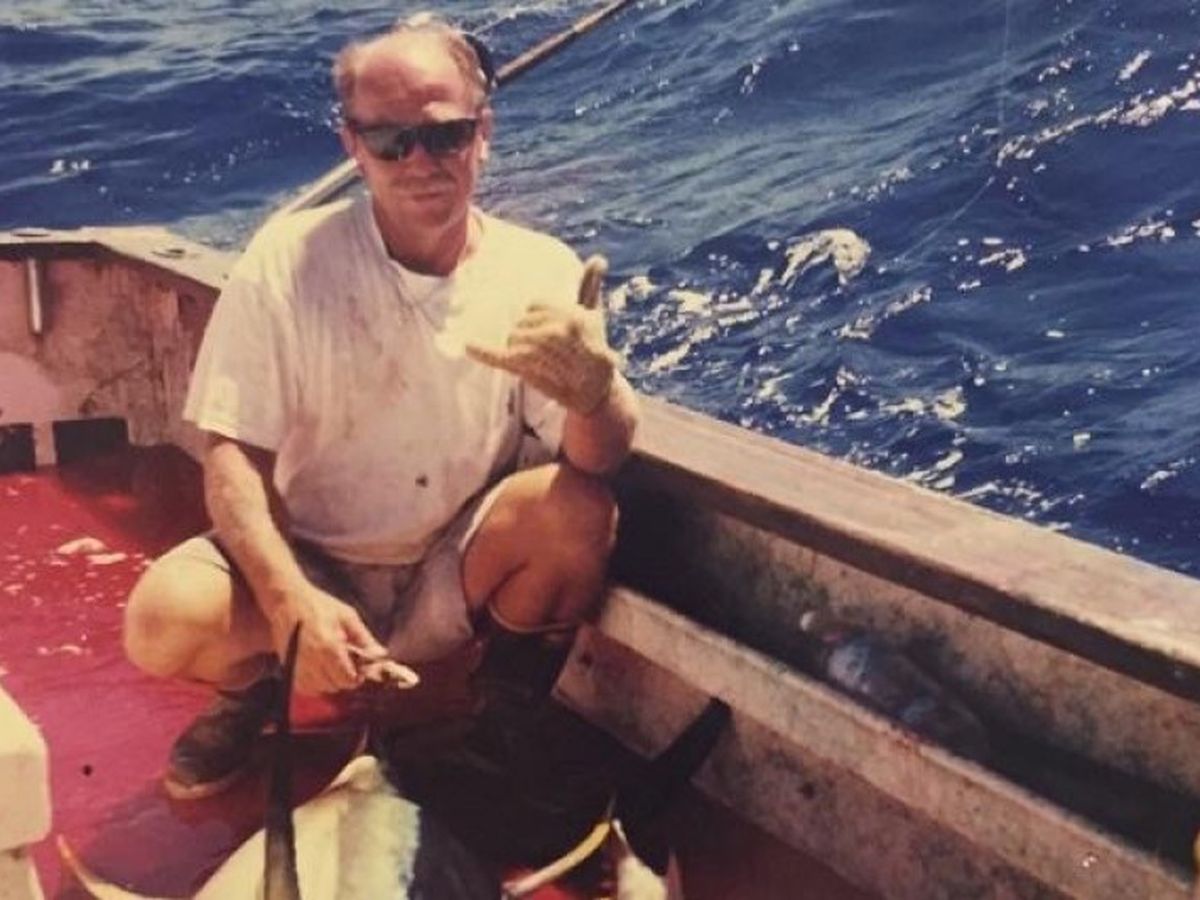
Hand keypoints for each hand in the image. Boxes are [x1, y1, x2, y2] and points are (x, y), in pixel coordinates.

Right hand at [268, 582, 387, 695]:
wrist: (287, 601)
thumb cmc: (319, 605)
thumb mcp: (348, 616)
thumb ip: (365, 638)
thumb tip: (381, 654)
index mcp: (330, 647)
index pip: (347, 678)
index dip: (357, 677)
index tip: (360, 669)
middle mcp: (312, 660)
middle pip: (334, 686)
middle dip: (344, 679)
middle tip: (348, 665)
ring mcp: (297, 665)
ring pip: (319, 689)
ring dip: (330, 682)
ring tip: (333, 664)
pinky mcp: (288, 666)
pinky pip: (304, 687)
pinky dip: (314, 684)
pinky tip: (320, 669)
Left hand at [466, 255, 617, 414]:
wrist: (596, 390)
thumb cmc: (595, 348)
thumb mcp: (594, 316)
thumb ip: (591, 285)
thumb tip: (598, 258)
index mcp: (571, 315)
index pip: (535, 306)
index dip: (536, 318)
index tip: (546, 330)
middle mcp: (557, 331)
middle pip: (522, 322)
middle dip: (526, 333)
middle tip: (544, 350)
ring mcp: (542, 351)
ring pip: (513, 337)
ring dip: (518, 348)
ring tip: (537, 360)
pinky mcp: (528, 369)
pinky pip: (501, 357)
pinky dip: (484, 352)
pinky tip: (469, 346)